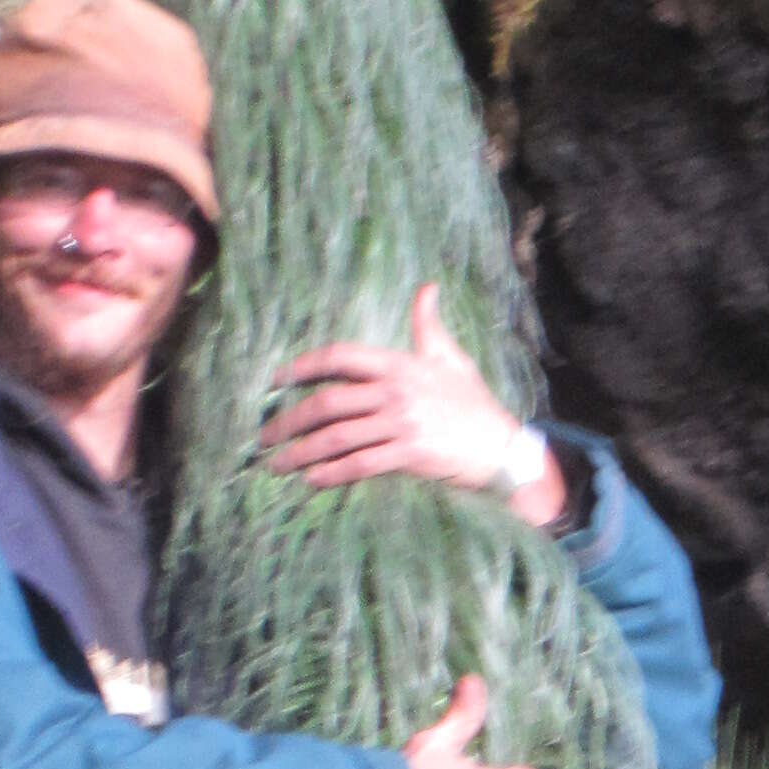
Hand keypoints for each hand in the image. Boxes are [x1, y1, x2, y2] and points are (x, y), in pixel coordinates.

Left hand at [261, 285, 569, 528]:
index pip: (341, 357)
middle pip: (329, 402)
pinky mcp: (410, 455)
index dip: (304, 366)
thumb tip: (427, 288)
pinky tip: (311, 480)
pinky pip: (360, 464)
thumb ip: (429, 326)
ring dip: (302, 452)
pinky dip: (332, 473)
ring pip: (338, 436)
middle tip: (264, 437)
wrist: (504, 449)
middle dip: (290, 420)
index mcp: (400, 364)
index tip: (276, 379)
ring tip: (277, 465)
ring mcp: (402, 424)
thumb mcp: (452, 359)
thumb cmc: (475, 405)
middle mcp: (396, 391)